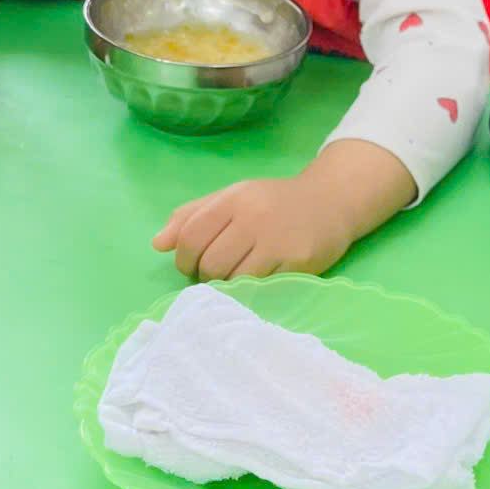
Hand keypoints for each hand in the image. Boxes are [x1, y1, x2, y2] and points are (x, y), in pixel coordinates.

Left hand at [155, 174, 367, 278]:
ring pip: (233, 280)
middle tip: (217, 274)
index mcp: (232, 199)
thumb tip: (157, 244)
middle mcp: (253, 217)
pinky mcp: (297, 262)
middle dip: (206, 276)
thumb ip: (192, 216)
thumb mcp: (232, 197)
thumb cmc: (273, 202)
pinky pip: (261, 288)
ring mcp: (277, 241)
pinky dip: (253, 291)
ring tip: (237, 278)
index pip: (190, 236)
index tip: (191, 266)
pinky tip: (259, 281)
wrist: (331, 201)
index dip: (183, 259)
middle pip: (210, 263)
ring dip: (228, 286)